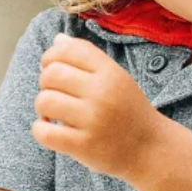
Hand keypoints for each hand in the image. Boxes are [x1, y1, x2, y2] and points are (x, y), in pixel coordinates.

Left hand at [32, 33, 168, 180]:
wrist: (151, 150)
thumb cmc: (129, 113)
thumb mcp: (117, 79)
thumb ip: (88, 59)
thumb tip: (57, 40)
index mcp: (110, 73)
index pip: (68, 50)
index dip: (51, 56)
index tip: (50, 68)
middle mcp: (102, 93)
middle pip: (51, 74)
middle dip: (45, 83)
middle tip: (56, 95)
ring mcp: (93, 120)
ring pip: (44, 101)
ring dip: (43, 108)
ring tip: (54, 114)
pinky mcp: (83, 146)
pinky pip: (43, 132)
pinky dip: (40, 130)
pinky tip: (52, 130)